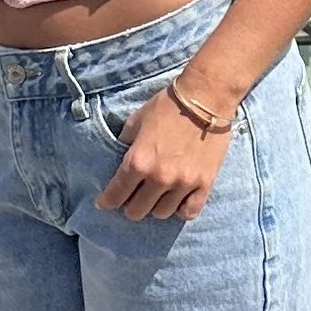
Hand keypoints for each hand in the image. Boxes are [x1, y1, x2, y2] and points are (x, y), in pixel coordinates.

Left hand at [95, 88, 233, 220]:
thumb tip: (121, 160)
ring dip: (155, 207)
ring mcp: (183, 183)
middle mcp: (159, 177)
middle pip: (137, 211)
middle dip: (130, 206)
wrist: (206, 97)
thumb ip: (125, 143)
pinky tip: (178, 201)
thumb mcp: (136, 121)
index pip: (115, 195)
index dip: (107, 202)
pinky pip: (189, 212)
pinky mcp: (205, 183)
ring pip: (162, 214)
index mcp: (138, 161)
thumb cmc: (168, 106)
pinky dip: (181, 209)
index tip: (105, 202)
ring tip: (156, 197)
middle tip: (132, 198)